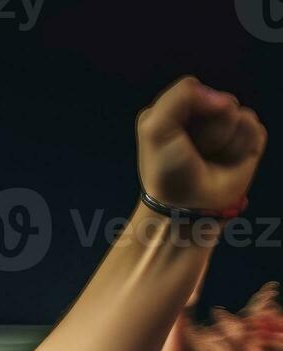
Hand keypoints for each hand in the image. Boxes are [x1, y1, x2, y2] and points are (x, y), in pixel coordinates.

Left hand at [136, 77, 265, 212]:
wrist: (187, 205)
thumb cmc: (167, 170)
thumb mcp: (155, 128)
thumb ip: (180, 96)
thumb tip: (222, 99)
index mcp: (177, 110)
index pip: (195, 88)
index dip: (190, 110)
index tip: (176, 135)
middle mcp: (203, 117)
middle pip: (221, 100)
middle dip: (207, 127)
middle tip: (193, 150)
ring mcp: (227, 128)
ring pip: (238, 115)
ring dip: (222, 139)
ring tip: (209, 157)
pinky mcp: (248, 141)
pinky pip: (254, 128)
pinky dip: (240, 146)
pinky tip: (228, 160)